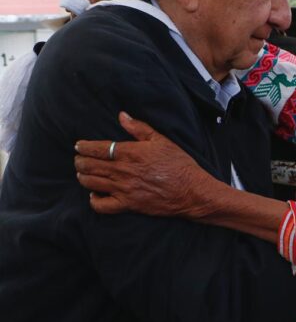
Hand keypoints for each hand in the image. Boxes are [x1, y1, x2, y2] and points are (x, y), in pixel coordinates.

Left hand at [74, 112, 216, 215]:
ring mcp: (124, 189)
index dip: (84, 147)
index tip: (79, 146)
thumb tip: (122, 115)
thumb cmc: (179, 164)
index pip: (98, 148)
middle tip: (78, 160)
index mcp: (130, 153)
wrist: (191, 191)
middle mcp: (123, 171)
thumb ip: (139, 128)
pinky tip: (95, 195)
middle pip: (90, 166)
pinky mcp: (128, 205)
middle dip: (80, 161)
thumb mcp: (162, 140)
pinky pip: (102, 206)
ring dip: (83, 177)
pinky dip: (94, 200)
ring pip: (91, 183)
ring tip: (83, 174)